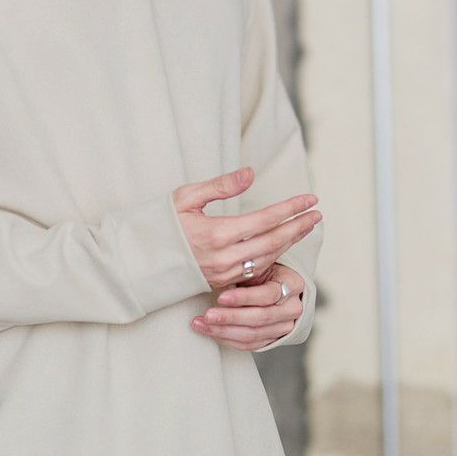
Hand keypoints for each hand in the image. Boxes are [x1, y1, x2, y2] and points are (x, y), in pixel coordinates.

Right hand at [173, 166, 320, 290]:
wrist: (138, 262)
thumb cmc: (160, 224)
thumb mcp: (186, 197)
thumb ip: (220, 186)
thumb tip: (250, 173)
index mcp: (216, 233)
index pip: (265, 219)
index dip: (290, 208)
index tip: (310, 198)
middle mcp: (224, 257)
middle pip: (273, 241)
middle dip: (298, 227)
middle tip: (318, 214)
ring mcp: (223, 273)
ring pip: (267, 257)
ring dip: (289, 242)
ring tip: (306, 227)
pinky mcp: (221, 282)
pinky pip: (256, 269)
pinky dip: (273, 255)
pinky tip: (282, 245)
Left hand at [190, 262, 304, 350]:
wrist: (274, 285)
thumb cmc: (263, 271)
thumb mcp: (259, 265)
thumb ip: (246, 268)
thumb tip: (217, 270)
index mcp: (293, 284)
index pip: (269, 294)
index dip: (244, 297)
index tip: (221, 297)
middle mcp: (293, 308)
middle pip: (261, 317)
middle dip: (231, 317)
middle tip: (207, 315)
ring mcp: (285, 326)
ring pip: (254, 334)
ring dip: (224, 331)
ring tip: (201, 324)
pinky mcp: (273, 339)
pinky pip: (250, 345)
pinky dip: (228, 339)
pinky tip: (211, 332)